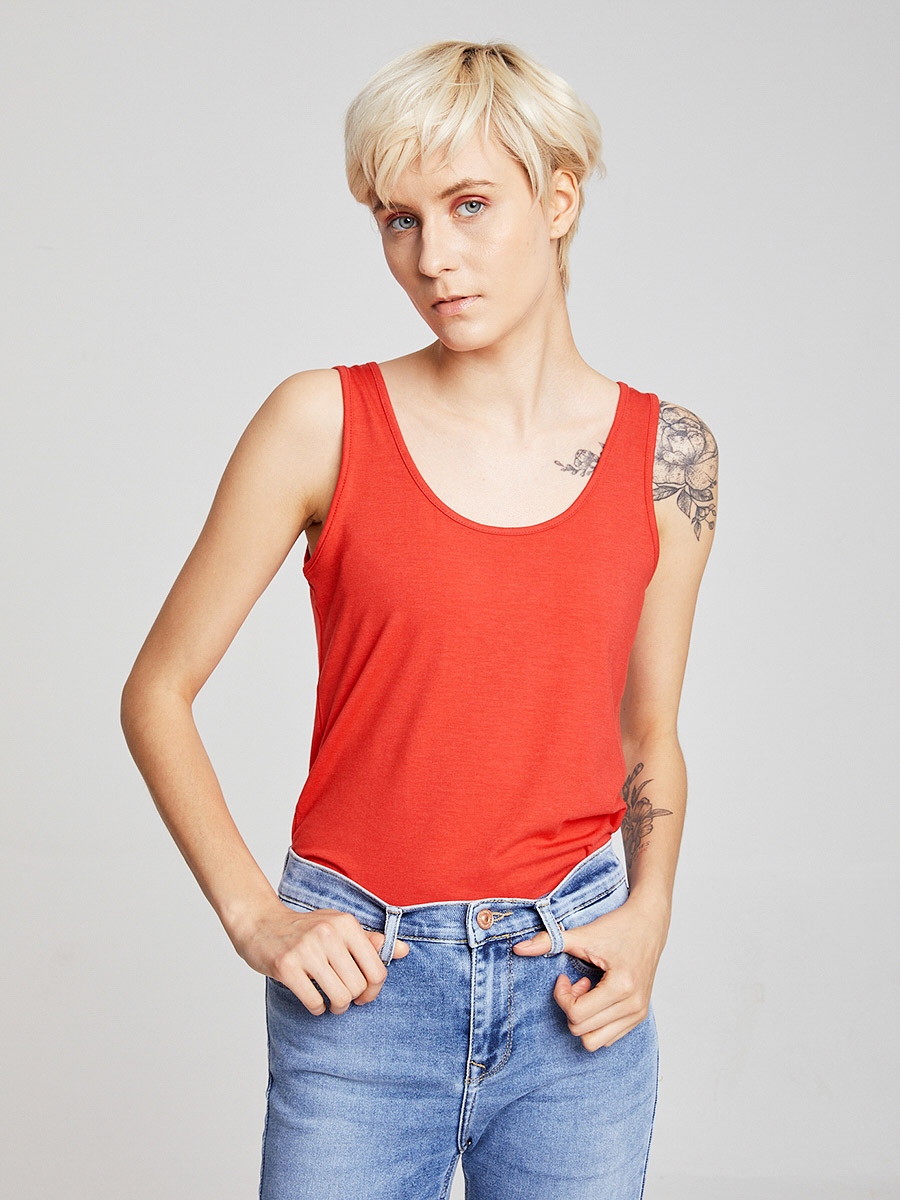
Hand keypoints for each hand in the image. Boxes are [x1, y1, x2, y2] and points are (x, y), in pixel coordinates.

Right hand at [233, 901, 409, 1015]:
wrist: (261, 924)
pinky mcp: (286, 966)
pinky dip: (317, 1008)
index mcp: (346, 923)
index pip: (376, 970)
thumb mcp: (339, 928)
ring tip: (330, 1001)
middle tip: (343, 997)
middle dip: (353, 999)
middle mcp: (328, 933)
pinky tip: (314, 1001)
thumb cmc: (306, 929)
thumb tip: (404, 951)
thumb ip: (370, 941)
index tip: (364, 994)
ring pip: (339, 997)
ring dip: (337, 1007)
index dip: (374, 990)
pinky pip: (314, 1002)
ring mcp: (306, 949)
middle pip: (358, 987)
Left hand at [512, 897, 667, 1050]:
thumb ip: (549, 941)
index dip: (562, 997)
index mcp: (621, 987)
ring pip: (595, 1041)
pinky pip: (608, 1038)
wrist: (648, 923)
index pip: (577, 1015)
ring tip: (588, 992)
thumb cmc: (618, 927)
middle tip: (576, 983)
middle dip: (571, 1007)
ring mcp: (639, 1014)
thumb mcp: (582, 934)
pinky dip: (596, 1021)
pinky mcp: (639, 1016)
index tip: (564, 977)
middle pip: (582, 1031)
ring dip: (584, 1018)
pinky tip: (599, 996)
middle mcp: (633, 1006)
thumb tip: (517, 948)